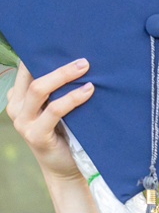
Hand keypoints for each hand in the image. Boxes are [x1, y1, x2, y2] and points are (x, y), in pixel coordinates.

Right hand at [5, 58, 92, 183]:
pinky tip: (88, 91)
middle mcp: (15, 107)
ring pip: (39, 90)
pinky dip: (72, 98)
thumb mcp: (57, 110)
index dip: (39, 56)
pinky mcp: (36, 134)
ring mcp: (22, 122)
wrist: (65, 169)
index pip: (25, 71)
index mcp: (17, 97)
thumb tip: (80, 63)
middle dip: (56, 64)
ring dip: (63, 76)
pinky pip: (55, 110)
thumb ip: (57, 91)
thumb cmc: (65, 134)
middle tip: (83, 59)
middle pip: (31, 78)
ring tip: (85, 68)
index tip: (61, 43)